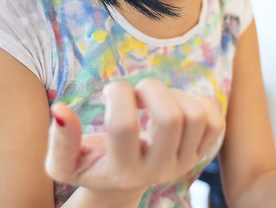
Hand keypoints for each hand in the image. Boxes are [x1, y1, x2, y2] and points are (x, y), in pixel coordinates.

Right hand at [45, 78, 224, 204]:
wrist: (121, 185)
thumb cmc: (91, 165)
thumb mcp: (65, 163)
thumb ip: (60, 140)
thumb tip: (60, 110)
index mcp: (123, 171)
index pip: (123, 126)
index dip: (116, 96)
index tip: (110, 91)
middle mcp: (158, 170)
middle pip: (169, 119)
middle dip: (151, 90)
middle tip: (138, 91)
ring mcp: (183, 163)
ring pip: (194, 116)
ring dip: (174, 94)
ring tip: (156, 97)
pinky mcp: (200, 153)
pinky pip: (215, 122)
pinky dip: (200, 102)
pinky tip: (177, 103)